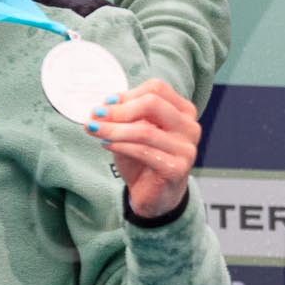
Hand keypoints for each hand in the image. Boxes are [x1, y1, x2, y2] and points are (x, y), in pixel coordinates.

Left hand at [89, 80, 200, 219]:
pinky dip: (120, 146)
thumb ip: (124, 116)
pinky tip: (106, 145)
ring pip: (145, 130)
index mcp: (183, 111)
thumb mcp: (133, 130)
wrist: (155, 195)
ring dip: (113, 129)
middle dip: (119, 109)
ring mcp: (186, 149)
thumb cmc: (144, 159)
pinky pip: (143, 151)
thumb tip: (104, 105)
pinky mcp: (177, 169)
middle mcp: (190, 127)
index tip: (105, 103)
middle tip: (96, 115)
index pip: (157, 89)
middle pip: (153, 103)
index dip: (127, 94)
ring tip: (93, 130)